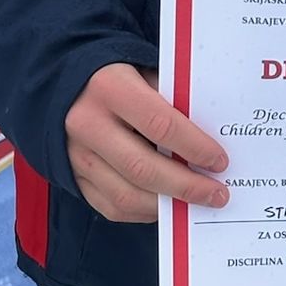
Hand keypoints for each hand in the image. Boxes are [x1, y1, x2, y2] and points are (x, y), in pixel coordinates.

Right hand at [65, 63, 229, 223]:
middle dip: (186, 186)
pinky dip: (144, 211)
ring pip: (126, 195)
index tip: (220, 161)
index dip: (194, 146)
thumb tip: (210, 139)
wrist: (65, 84)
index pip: (160, 124)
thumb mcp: (144, 73)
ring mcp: (74, 156)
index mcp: (109, 88)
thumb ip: (171, 101)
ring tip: (196, 204)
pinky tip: (166, 205)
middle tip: (218, 193)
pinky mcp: (72, 178)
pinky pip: (112, 207)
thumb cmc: (118, 77)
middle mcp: (87, 124)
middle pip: (143, 168)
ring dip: (167, 205)